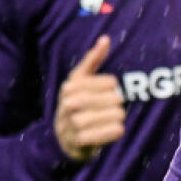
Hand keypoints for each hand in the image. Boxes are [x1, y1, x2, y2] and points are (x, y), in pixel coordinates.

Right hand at [54, 36, 124, 160]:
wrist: (62, 137)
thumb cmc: (76, 102)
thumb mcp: (80, 80)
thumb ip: (93, 59)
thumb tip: (105, 39)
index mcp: (70, 87)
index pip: (107, 82)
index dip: (111, 85)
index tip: (110, 87)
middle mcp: (69, 104)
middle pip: (112, 99)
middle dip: (116, 102)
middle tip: (115, 104)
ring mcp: (73, 124)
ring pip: (112, 116)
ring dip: (118, 116)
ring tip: (116, 116)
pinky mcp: (80, 141)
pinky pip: (108, 134)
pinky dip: (115, 131)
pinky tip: (116, 129)